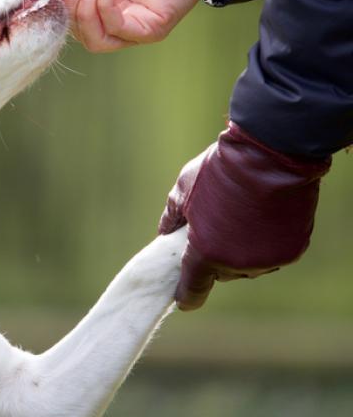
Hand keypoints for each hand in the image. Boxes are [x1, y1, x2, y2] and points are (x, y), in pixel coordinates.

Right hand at [50, 0, 214, 51]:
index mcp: (104, 7)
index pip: (74, 21)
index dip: (60, 8)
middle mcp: (118, 22)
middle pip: (83, 35)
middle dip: (71, 11)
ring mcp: (134, 29)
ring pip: (96, 40)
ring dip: (85, 13)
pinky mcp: (151, 31)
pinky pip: (118, 30)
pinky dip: (105, 8)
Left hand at [159, 122, 330, 310]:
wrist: (270, 155)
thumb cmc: (219, 171)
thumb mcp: (183, 190)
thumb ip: (171, 218)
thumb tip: (163, 234)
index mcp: (206, 253)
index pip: (192, 289)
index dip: (186, 294)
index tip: (182, 299)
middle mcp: (238, 265)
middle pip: (221, 272)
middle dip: (213, 256)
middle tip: (211, 229)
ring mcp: (267, 260)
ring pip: (247, 265)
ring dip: (240, 250)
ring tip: (237, 217)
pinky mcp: (291, 252)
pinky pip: (271, 254)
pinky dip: (264, 243)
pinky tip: (260, 218)